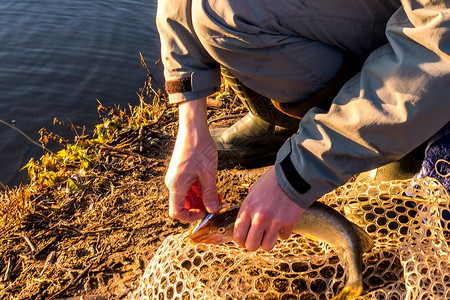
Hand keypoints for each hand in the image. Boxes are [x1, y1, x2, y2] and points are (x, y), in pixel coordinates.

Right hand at [165, 98, 219, 221]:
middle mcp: (173, 183)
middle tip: (217, 205)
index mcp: (176, 185)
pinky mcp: (181, 171)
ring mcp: (177, 177)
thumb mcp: (209, 174)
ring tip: (218, 196)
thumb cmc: (200, 148)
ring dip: (202, 199)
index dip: (190, 217)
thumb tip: (212, 210)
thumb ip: (210, 194)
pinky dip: (200, 190)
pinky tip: (213, 187)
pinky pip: (189, 187)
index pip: (176, 212)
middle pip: (183, 204)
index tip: (205, 213)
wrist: (193, 128)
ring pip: (188, 196)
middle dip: (200, 207)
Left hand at [233, 166, 304, 250]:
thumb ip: (249, 205)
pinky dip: (283, 232)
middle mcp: (259, 217)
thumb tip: (246, 217)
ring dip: (268, 241)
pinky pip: (283, 237)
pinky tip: (283, 223)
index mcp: (247, 208)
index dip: (241, 241)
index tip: (245, 240)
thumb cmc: (273, 180)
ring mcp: (274, 221)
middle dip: (254, 244)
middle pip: (251, 245)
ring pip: (267, 246)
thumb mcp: (254, 190)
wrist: (293, 174)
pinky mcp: (289, 223)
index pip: (238, 235)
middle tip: (258, 238)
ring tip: (270, 233)